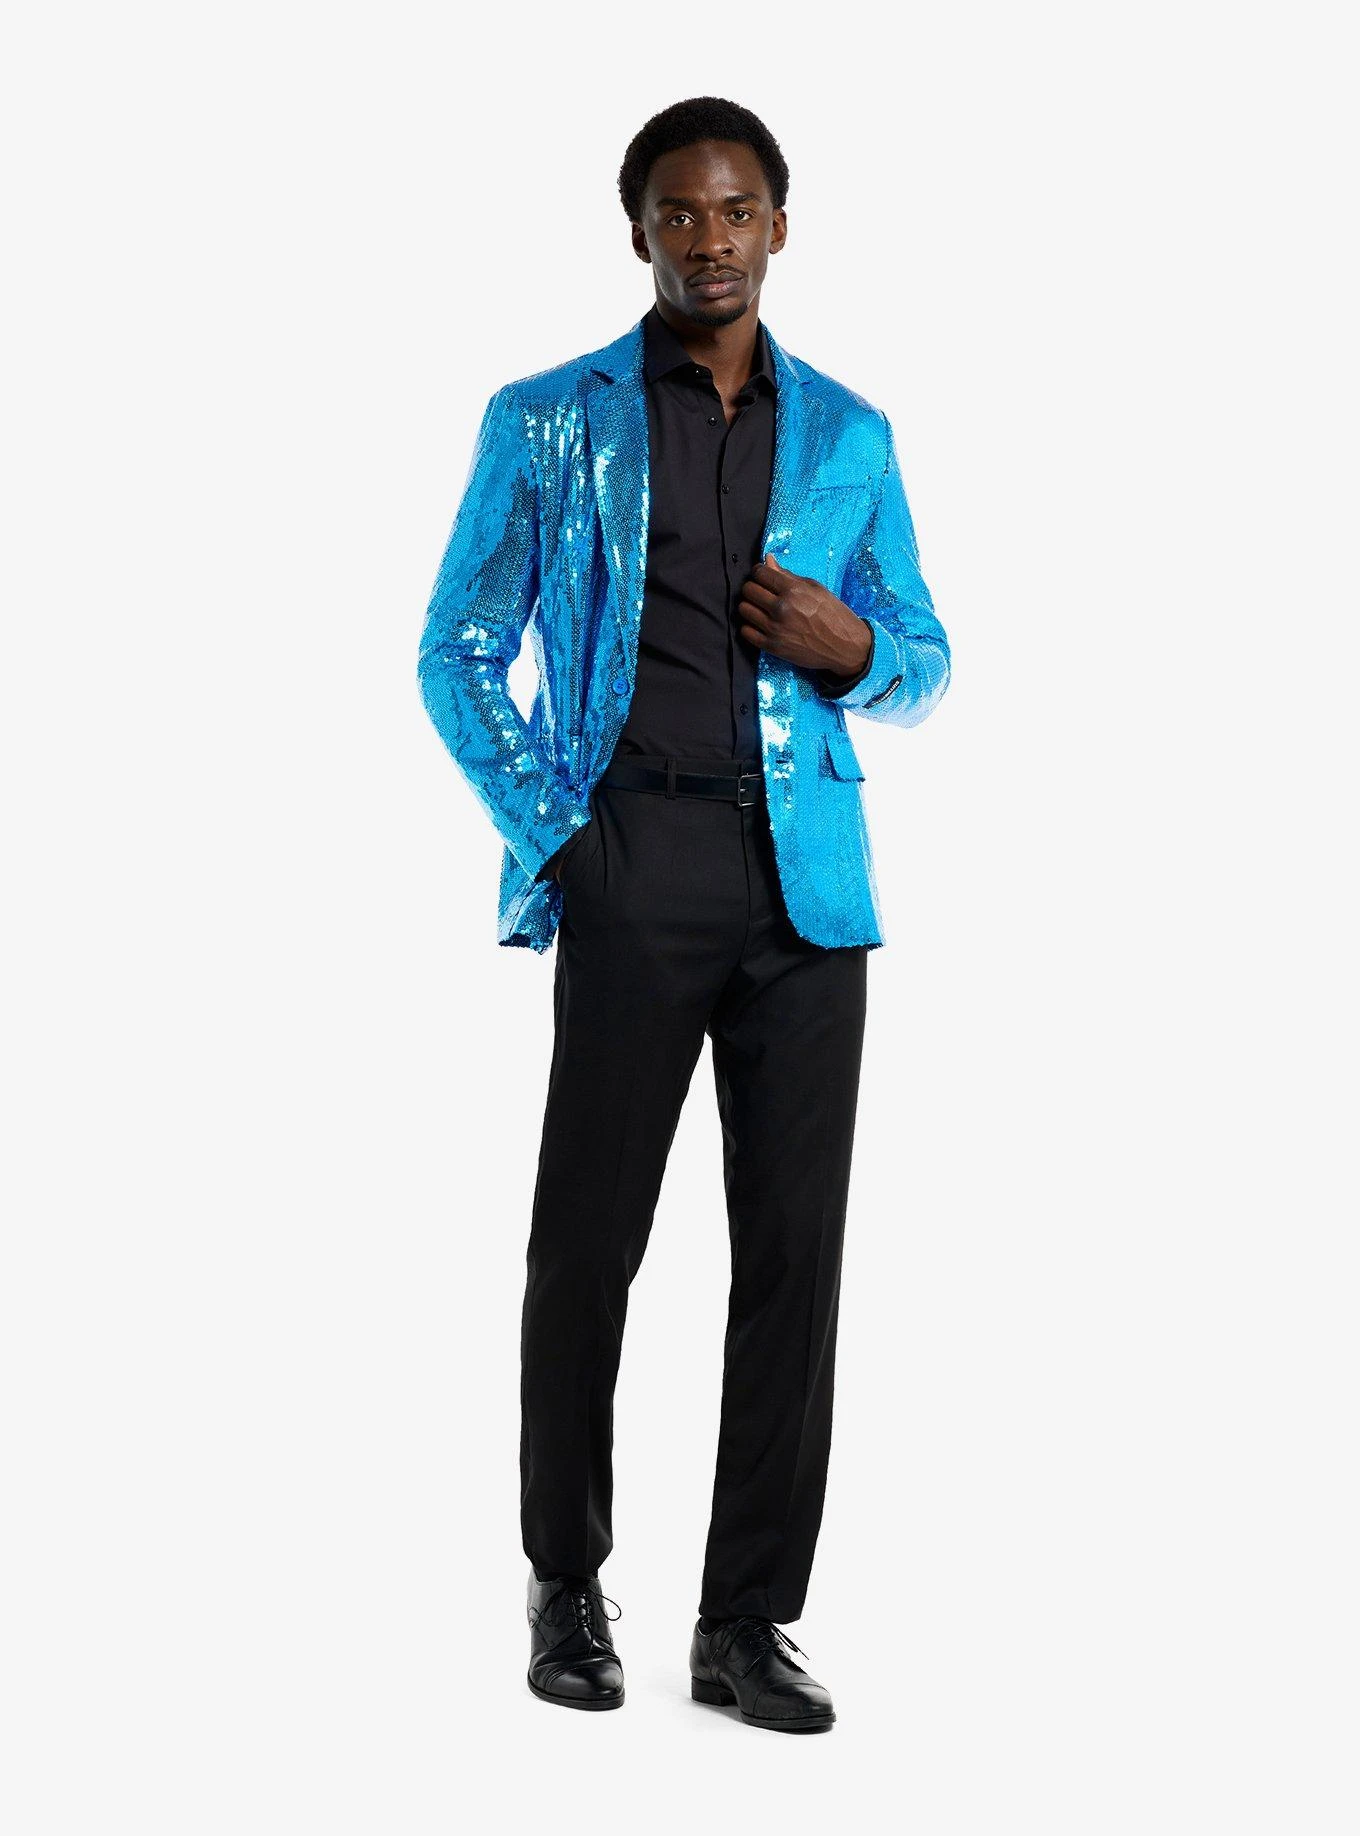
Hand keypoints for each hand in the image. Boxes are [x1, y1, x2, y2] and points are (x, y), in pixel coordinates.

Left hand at [738, 554, 871, 676]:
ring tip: (760, 608)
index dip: (759, 571)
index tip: (763, 575)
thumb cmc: (833, 615)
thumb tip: (768, 560)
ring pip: (744, 610)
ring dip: (750, 606)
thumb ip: (788, 575)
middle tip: (762, 591)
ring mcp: (775, 629)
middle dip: (753, 587)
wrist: (844, 646)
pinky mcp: (772, 646)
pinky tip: (759, 623)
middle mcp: (781, 609)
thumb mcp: (815, 589)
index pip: (760, 573)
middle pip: (748, 590)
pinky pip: (745, 632)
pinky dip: (749, 626)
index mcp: (793, 591)